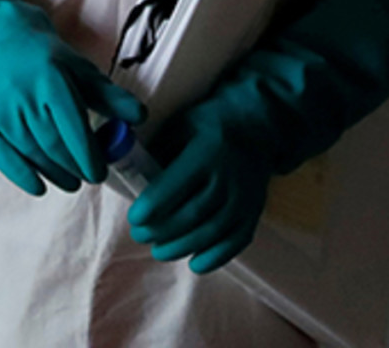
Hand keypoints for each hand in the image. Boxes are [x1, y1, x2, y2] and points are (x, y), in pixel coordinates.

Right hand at [0, 26, 145, 197]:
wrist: (0, 42)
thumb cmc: (48, 59)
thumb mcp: (80, 70)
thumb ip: (110, 96)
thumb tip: (141, 117)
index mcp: (50, 78)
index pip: (72, 126)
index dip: (88, 155)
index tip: (100, 172)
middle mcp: (23, 94)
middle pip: (53, 144)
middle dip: (75, 167)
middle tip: (90, 176)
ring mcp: (1, 110)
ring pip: (32, 154)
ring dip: (55, 174)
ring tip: (72, 181)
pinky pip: (4, 158)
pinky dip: (23, 176)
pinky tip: (40, 186)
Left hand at [127, 101, 272, 271]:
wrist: (256, 126)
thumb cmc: (209, 124)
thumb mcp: (181, 125)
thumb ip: (159, 150)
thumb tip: (132, 177)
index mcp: (207, 151)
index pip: (176, 185)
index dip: (152, 206)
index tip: (133, 217)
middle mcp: (229, 177)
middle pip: (192, 214)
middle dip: (161, 231)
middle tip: (139, 235)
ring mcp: (245, 198)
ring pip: (211, 232)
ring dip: (181, 247)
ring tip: (158, 250)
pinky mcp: (254, 212)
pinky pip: (235, 243)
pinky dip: (214, 258)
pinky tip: (193, 263)